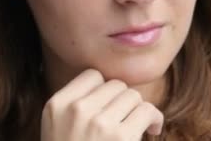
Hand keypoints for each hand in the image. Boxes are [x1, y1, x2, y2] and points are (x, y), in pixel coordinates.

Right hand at [41, 69, 163, 140]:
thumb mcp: (57, 130)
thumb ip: (75, 107)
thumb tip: (111, 88)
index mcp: (57, 106)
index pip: (91, 76)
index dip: (105, 91)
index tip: (110, 108)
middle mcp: (76, 110)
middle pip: (115, 85)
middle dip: (125, 103)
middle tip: (128, 120)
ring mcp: (98, 123)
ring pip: (132, 96)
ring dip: (139, 110)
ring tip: (140, 126)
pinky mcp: (121, 137)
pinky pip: (146, 110)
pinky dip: (154, 118)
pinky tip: (152, 129)